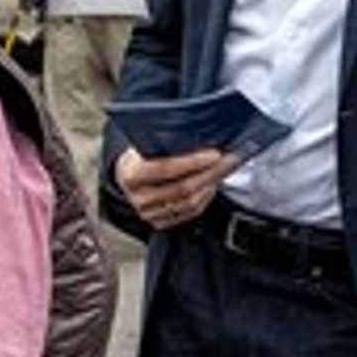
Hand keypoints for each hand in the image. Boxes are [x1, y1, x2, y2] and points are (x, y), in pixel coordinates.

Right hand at [115, 145, 238, 230]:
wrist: (127, 175)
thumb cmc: (139, 156)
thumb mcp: (144, 145)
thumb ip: (165, 143)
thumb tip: (201, 134)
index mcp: (131, 174)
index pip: (166, 169)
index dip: (193, 162)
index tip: (214, 154)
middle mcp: (139, 198)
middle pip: (183, 188)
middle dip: (210, 173)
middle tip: (228, 160)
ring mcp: (149, 213)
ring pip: (190, 203)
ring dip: (211, 185)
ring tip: (223, 171)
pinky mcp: (160, 223)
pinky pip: (191, 213)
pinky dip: (206, 198)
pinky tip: (212, 185)